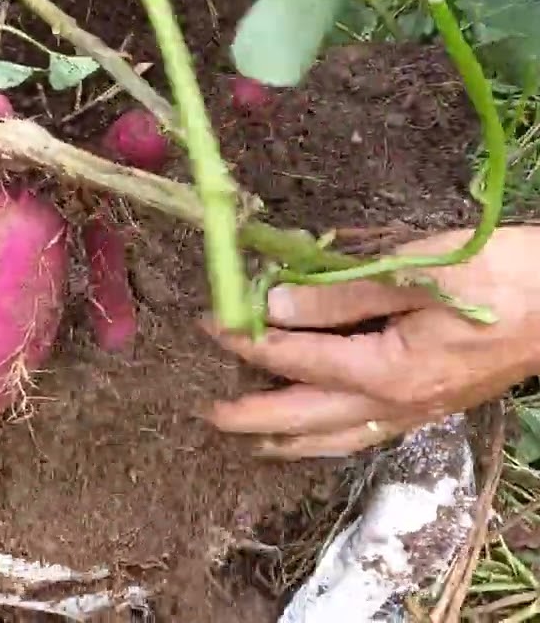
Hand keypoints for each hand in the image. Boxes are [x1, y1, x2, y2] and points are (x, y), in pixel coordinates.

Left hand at [202, 226, 539, 457]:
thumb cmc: (503, 276)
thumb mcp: (419, 271)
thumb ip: (342, 293)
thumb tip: (275, 306)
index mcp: (385, 369)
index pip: (294, 357)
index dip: (245, 340)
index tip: (208, 324)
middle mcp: (393, 403)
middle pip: (303, 417)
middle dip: (251, 415)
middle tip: (207, 411)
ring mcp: (415, 412)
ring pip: (334, 437)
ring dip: (287, 438)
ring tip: (250, 438)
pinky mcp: (432, 409)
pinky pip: (364, 434)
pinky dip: (330, 439)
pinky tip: (319, 433)